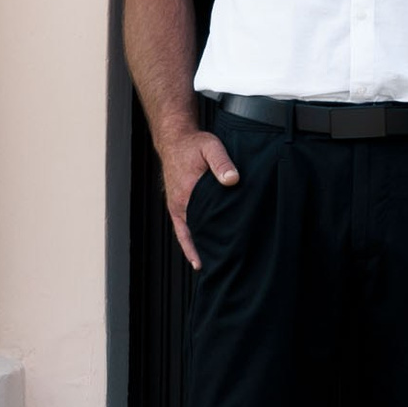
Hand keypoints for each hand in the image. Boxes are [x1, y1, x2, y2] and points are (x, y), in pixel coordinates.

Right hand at [157, 122, 238, 266]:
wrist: (175, 139)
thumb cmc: (194, 144)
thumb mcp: (211, 147)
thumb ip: (222, 162)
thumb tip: (232, 179)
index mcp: (188, 193)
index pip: (202, 222)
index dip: (213, 238)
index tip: (225, 253)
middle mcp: (180, 204)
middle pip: (195, 233)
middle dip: (208, 249)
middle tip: (223, 266)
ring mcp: (177, 206)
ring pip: (188, 234)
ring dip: (198, 248)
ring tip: (213, 266)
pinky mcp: (176, 205)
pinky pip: (182, 230)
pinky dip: (189, 243)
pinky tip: (198, 255)